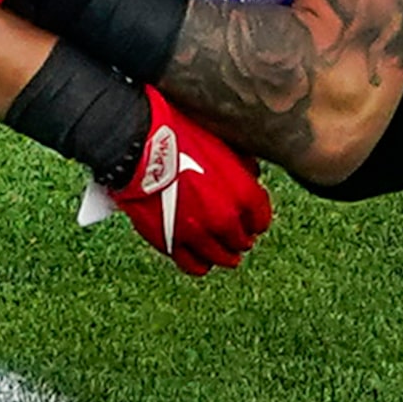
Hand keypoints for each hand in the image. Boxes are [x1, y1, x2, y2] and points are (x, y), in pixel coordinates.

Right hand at [108, 87, 272, 276]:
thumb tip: (250, 175)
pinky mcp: (172, 243)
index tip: (252, 218)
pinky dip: (201, 264)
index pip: (261, 219)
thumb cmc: (180, 136)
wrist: (141, 147)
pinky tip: (203, 260)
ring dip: (225, 255)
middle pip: (243, 240)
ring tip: (224, 252)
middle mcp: (226, 218)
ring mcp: (199, 234)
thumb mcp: (222, 142)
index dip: (257, 219)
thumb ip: (241, 166)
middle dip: (241, 237)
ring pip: (222, 257)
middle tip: (238, 234)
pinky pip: (193, 265)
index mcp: (243, 192)